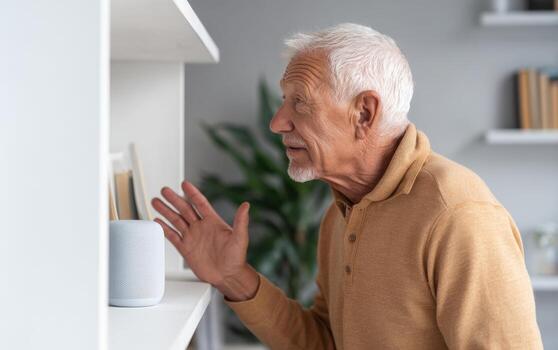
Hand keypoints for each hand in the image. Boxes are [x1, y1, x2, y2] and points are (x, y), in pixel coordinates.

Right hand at [151, 181, 258, 300]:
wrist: (228, 276)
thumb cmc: (237, 258)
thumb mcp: (240, 238)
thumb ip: (241, 221)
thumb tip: (246, 205)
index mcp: (213, 222)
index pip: (200, 203)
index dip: (192, 193)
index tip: (184, 184)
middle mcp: (201, 227)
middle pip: (185, 209)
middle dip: (174, 199)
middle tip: (164, 190)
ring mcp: (192, 237)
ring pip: (176, 220)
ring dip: (166, 211)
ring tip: (156, 201)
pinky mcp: (186, 249)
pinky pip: (173, 236)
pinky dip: (165, 229)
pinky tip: (157, 221)